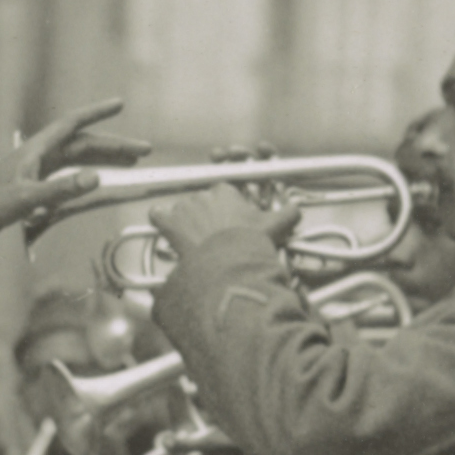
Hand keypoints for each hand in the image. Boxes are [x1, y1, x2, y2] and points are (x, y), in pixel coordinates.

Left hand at [0, 97, 150, 249]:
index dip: (97, 114)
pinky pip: (69, 176)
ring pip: (78, 160)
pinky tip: (98, 182)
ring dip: (104, 160)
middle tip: (144, 151)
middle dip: (113, 146)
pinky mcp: (34, 188)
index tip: (120, 104)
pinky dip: (88, 176)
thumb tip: (96, 178)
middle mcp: (38, 156)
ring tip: (132, 164)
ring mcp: (36, 172)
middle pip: (82, 144)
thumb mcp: (26, 199)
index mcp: (36, 150)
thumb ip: (61, 190)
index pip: (72, 124)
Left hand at [152, 183, 291, 264]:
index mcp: (226, 190)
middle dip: (206, 216)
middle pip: (202, 202)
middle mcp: (203, 194)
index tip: (229, 221)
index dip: (226, 208)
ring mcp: (184, 207)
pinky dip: (160, 220)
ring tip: (195, 240)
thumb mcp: (274, 227)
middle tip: (214, 235)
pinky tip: (165, 229)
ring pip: (182, 210)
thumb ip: (288, 214)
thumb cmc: (249, 243)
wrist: (228, 263)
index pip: (223, 193)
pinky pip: (158, 215)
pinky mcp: (168, 222)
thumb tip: (297, 210)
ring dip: (186, 222)